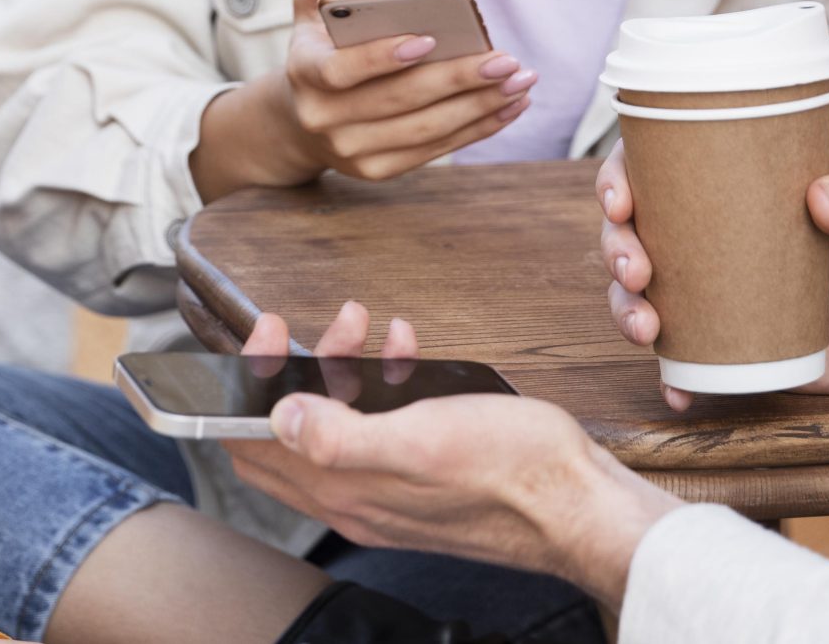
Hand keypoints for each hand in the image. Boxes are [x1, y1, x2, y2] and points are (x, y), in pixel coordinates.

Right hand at [193, 0, 531, 198]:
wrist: (301, 122)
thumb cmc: (320, 50)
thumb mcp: (310, 9)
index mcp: (304, 73)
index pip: (342, 70)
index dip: (383, 57)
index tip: (429, 38)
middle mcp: (322, 119)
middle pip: (398, 101)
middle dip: (457, 79)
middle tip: (506, 60)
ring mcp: (351, 151)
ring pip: (425, 130)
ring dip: (479, 106)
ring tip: (520, 81)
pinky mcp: (378, 170)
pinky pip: (435, 150)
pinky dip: (478, 129)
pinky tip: (510, 105)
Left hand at [225, 300, 678, 603]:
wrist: (582, 505)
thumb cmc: (512, 473)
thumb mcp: (421, 441)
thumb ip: (341, 436)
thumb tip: (278, 416)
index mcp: (344, 491)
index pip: (253, 444)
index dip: (245, 385)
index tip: (267, 335)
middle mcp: (358, 497)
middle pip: (290, 431)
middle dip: (296, 369)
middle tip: (326, 322)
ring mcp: (390, 490)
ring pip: (338, 421)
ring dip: (343, 367)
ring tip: (368, 324)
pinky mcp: (423, 478)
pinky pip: (380, 425)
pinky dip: (384, 383)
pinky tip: (408, 350)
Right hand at [597, 144, 828, 409]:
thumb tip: (826, 195)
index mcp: (725, 193)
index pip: (652, 170)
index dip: (618, 179)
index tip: (620, 199)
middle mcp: (702, 241)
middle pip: (630, 233)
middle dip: (616, 250)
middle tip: (638, 270)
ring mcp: (706, 296)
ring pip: (638, 296)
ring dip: (624, 310)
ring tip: (647, 328)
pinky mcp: (721, 346)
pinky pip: (678, 362)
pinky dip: (670, 378)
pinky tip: (677, 391)